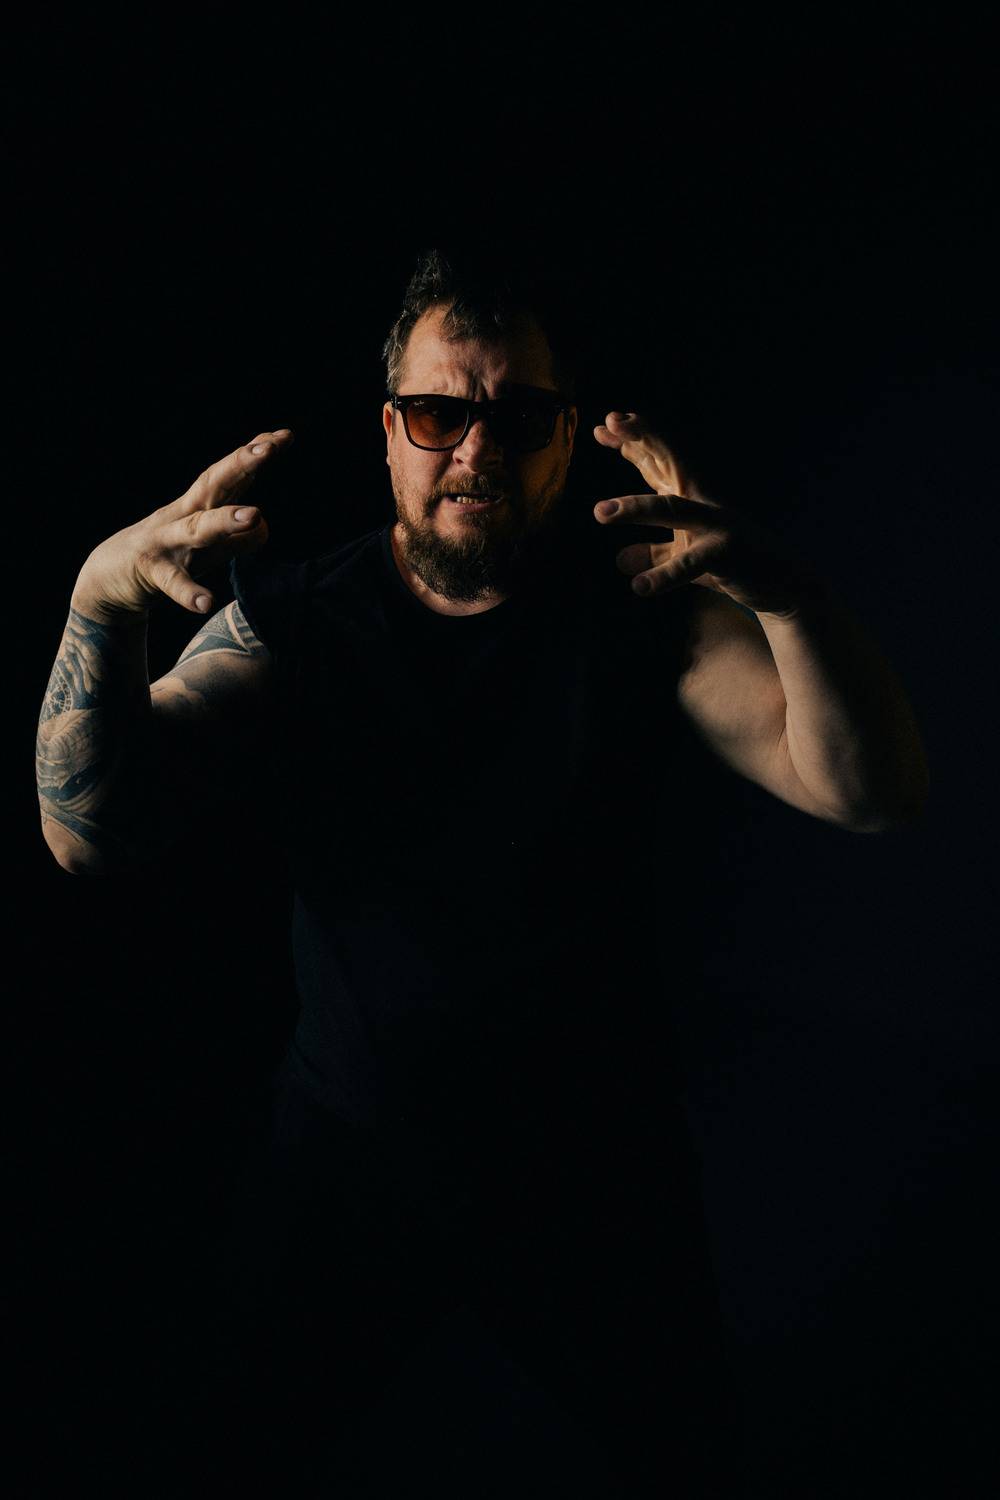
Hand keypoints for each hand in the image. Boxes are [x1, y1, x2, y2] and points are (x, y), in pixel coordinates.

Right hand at [72, 429, 292, 621]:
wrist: (104, 582)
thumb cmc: (162, 560)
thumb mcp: (202, 549)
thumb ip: (234, 539)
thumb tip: (265, 528)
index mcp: (196, 508)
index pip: (228, 476)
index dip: (254, 456)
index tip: (284, 435)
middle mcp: (181, 518)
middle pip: (214, 485)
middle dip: (241, 464)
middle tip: (270, 447)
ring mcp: (165, 543)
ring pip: (197, 528)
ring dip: (225, 520)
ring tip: (254, 515)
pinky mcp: (150, 573)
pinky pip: (172, 582)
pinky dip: (188, 592)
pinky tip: (206, 602)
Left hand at [592, 412, 817, 617]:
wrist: (786, 587)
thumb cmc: (735, 566)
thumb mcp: (686, 559)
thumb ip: (656, 554)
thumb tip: (621, 560)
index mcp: (695, 498)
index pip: (660, 462)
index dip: (633, 442)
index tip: (602, 427)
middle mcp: (705, 502)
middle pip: (671, 462)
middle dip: (642, 439)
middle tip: (609, 421)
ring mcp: (718, 524)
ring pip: (674, 509)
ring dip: (637, 508)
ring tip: (600, 513)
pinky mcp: (728, 554)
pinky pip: (692, 564)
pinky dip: (665, 574)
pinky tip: (638, 585)